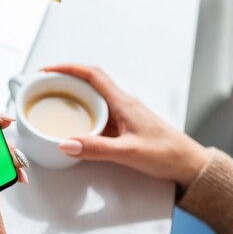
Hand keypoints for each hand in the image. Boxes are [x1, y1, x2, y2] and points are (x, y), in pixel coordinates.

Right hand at [43, 64, 209, 186]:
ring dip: (71, 100)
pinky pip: (97, 115)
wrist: (188, 165)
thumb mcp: (128, 152)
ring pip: (92, 100)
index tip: (48, 71)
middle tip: (43, 88)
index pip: (92, 75)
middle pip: (88, 83)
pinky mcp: (123, 127)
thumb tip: (66, 143)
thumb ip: (95, 149)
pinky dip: (81, 117)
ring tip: (52, 105)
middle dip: (64, 82)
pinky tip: (74, 128)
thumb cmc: (167, 154)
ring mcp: (122, 115)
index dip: (68, 69)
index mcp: (123, 102)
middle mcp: (122, 104)